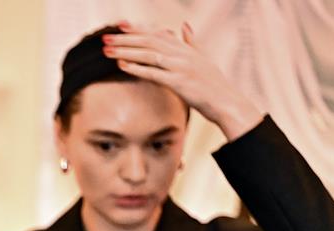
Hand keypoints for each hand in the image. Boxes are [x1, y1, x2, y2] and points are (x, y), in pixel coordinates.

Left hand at [104, 22, 263, 140]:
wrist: (227, 102)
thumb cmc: (213, 85)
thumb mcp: (202, 59)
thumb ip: (191, 43)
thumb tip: (185, 25)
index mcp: (186, 48)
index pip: (158, 34)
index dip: (138, 29)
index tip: (120, 25)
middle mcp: (183, 54)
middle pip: (150, 41)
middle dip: (126, 39)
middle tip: (106, 38)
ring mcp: (181, 67)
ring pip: (149, 54)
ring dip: (126, 51)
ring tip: (107, 50)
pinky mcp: (179, 82)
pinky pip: (154, 73)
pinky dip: (137, 68)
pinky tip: (122, 65)